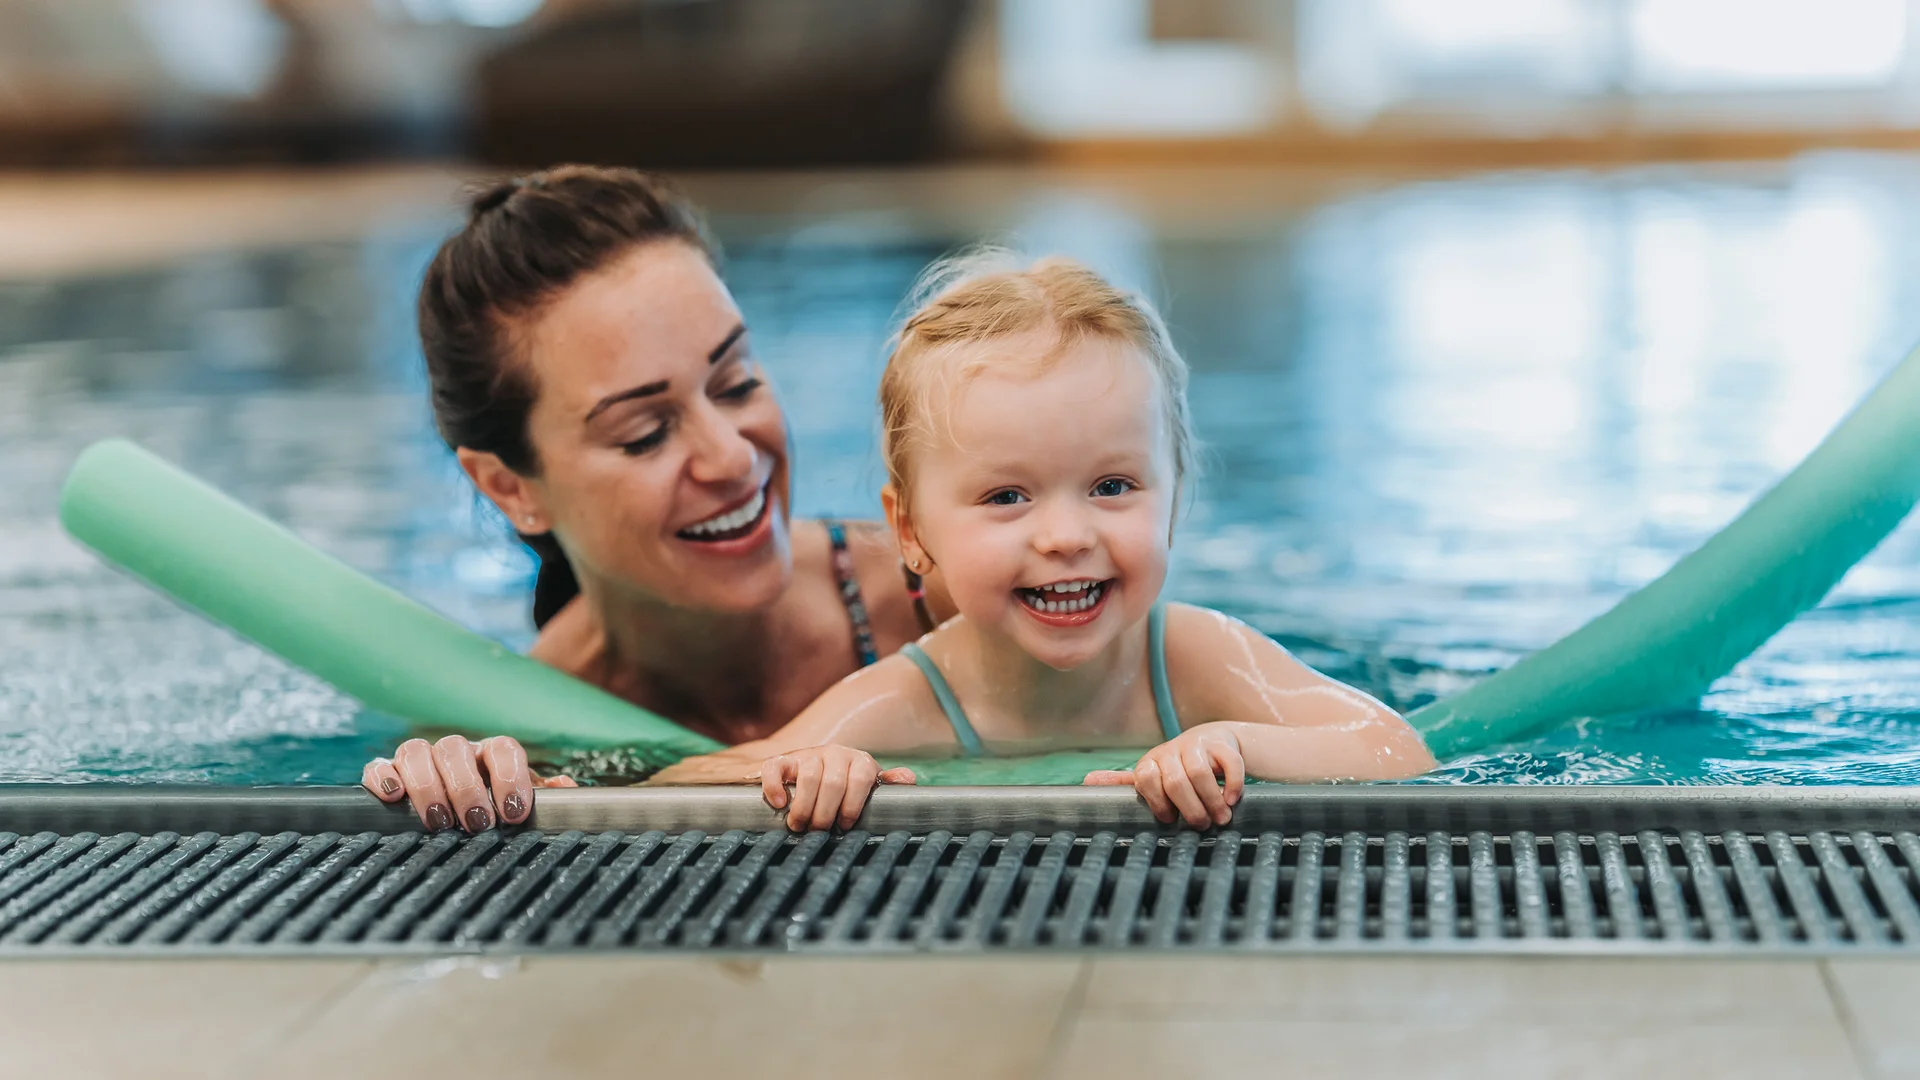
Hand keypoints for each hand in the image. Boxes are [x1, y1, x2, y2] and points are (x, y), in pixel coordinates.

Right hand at [363, 735, 576, 832]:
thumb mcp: (522, 806)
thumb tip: (566, 790)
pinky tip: (394, 797)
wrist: (456, 818)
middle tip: (476, 823)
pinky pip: (379, 766)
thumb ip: (547, 798)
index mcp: (491, 755)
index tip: (514, 812)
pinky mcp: (388, 775)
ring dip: (427, 785)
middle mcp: (456, 753)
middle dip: (466, 787)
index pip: (503, 748)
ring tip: (439, 821)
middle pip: (454, 748)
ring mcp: (421, 760)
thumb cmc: (494, 810)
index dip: (509, 777)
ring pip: (416, 751)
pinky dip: (384, 777)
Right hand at [759, 745, 916, 830]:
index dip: (854, 804)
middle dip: (826, 812)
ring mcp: (808, 754)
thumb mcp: (869, 786)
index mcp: (859, 761)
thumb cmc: (847, 787)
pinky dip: (776, 785)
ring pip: (808, 774)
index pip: (862, 778)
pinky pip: (776, 767)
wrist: (811, 770)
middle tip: (820, 831)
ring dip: (804, 805)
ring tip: (800, 826)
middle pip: (833, 781)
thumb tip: (910, 779)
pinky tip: (780, 803)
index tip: (846, 826)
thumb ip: (887, 784)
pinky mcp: (784, 759)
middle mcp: (835, 753)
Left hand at [1084, 723, 1244, 827]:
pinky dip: (1232, 784)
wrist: (1213, 742)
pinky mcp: (1222, 743)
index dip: (1157, 802)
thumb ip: (1123, 783)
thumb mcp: (1151, 775)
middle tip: (1202, 826)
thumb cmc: (1177, 768)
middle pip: (1176, 781)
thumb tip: (1086, 782)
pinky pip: (1228, 762)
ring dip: (1211, 800)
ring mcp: (1196, 744)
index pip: (1145, 779)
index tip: (1169, 820)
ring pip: (1200, 772)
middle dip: (1190, 809)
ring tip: (1220, 818)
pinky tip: (1233, 799)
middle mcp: (1171, 750)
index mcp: (1150, 762)